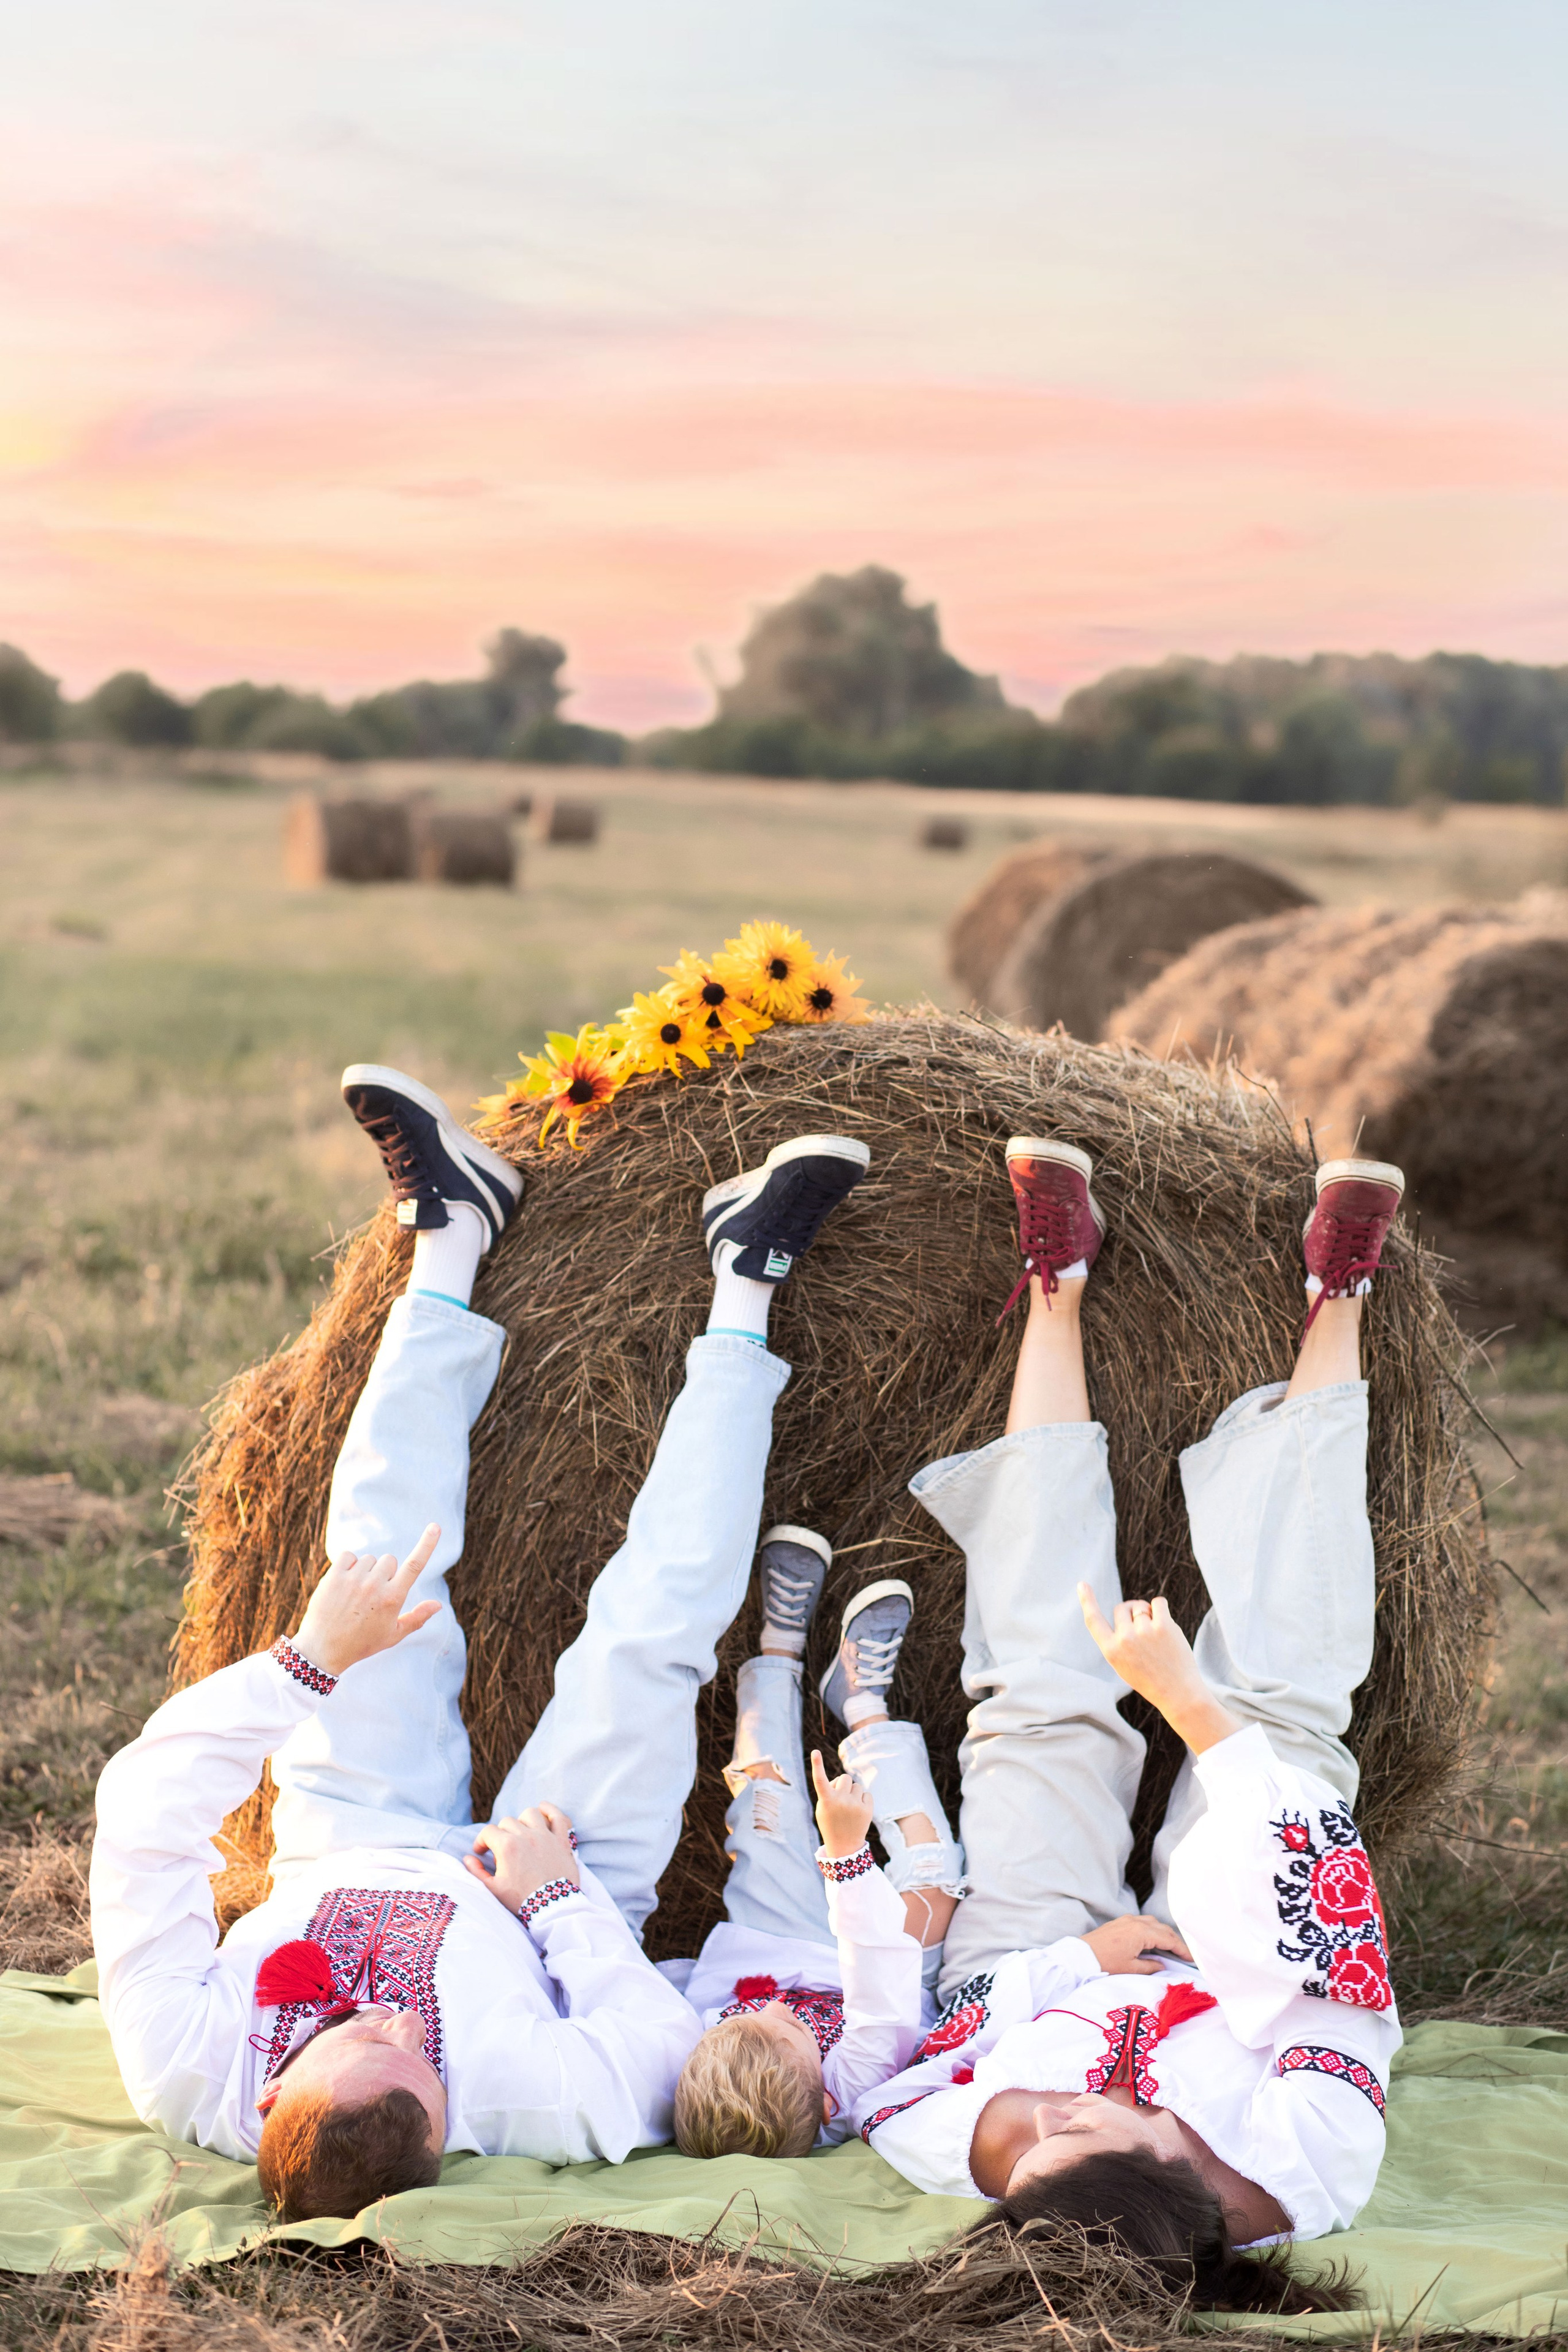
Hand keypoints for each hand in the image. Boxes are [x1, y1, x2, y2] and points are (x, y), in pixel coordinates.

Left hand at [291, 1525, 441, 1678]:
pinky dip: (348, 1564)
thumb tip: (439, 1604)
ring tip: (355, 1594)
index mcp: (393, 1599)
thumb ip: (417, 1618)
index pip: (414, 1565)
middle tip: (373, 1594)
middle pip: (389, 1560)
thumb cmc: (361, 1643)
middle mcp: (374, 1586)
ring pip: (369, 1558)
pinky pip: (348, 1555)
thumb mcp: (393, 1635)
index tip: (436, 1527)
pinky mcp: (334, 1576)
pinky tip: (345, 1582)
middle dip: (385, 1573)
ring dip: (366, 1570)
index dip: (427, 1544)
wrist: (322, 1649)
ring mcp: (353, 1579)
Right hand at [464, 1804, 578, 1910]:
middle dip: (500, 1834)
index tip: (481, 1852)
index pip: (488, 1832)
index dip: (481, 1841)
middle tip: (502, 1851)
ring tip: (521, 1833)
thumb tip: (468, 1858)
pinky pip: (558, 1816)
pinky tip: (543, 1810)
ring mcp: (546, 1836)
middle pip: (507, 1822)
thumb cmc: (522, 1900)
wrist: (553, 1909)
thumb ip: (477, 1872)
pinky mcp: (562, 1840)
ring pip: (530, 1814)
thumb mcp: (493, 1890)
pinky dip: (550, 1811)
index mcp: (507, 1847)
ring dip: (522, 1821)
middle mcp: (526, 1836)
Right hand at [811, 1749, 873, 1858]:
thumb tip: (843, 1779)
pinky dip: (863, 1800)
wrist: (844, 1846)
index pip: (820, 1779)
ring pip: (856, 1786)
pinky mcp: (867, 1809)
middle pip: (844, 1778)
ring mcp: (854, 1805)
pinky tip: (858, 1811)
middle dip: (843, 1785)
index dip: (817, 1765)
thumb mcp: (823, 1808)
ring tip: (849, 1808)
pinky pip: (866, 1794)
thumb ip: (830, 1791)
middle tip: (840, 1799)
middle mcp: (840, 1801)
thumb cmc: (830, 1823)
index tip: (815, 1751)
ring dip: (853, 1793)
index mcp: (826, 1801)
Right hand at [1076, 1586, 1243, 1753]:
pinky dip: (1161, 1608)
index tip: (1082, 1584)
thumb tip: (1128, 1608)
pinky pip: (1158, 1602)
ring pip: (1141, 1606)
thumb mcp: (1123, 1663)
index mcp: (1111, 1651)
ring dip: (1149, 1614)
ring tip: (1158, 1636)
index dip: (1087, 1601)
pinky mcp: (1163, 1626)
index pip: (1093, 1620)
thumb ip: (1119, 1639)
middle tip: (1145, 1630)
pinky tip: (1166, 1625)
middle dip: (1132, 1613)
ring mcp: (1143, 1631)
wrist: (1178, 1693)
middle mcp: (1124, 1639)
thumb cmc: (1150, 1678)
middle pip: (1122, 1608)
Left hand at [1081, 1913, 1193, 1975]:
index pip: (1168, 1939)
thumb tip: (1162, 1964)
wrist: (1081, 1955)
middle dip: (1176, 1940)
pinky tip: (1154, 1940)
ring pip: (1153, 1923)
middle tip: (1185, 1954)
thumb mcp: (1131, 1968)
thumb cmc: (1106, 1963)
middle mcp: (1136, 1922)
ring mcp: (1127, 1919)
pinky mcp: (1120, 1921)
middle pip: (1163, 1928)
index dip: (1182, 1949)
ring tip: (1171, 1948)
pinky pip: (1143, 1922)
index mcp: (1141, 1932)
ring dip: (1164, 1933)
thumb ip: (1150, 1966)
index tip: (1192, 1958)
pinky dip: (1153, 1930)